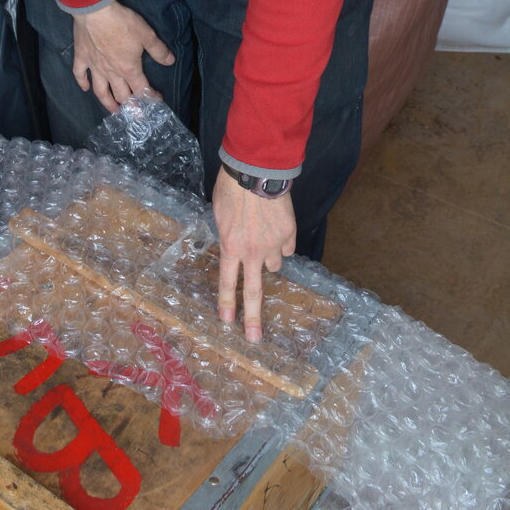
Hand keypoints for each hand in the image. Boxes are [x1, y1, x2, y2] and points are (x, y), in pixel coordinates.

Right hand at [71, 1, 173, 111]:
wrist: (96, 12)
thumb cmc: (123, 23)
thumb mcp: (147, 35)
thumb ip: (159, 50)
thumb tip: (170, 62)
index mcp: (129, 68)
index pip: (142, 88)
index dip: (150, 96)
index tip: (156, 99)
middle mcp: (112, 72)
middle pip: (121, 94)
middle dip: (130, 106)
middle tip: (135, 113)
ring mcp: (95, 66)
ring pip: (100, 91)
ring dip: (107, 103)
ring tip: (113, 110)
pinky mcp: (82, 57)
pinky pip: (80, 74)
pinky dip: (83, 83)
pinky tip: (86, 89)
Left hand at [213, 168, 295, 342]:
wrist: (256, 171)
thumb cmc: (231, 188)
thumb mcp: (219, 215)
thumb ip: (228, 236)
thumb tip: (235, 246)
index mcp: (230, 247)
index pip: (227, 281)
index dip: (227, 303)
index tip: (228, 322)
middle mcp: (253, 251)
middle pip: (253, 291)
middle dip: (253, 317)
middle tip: (254, 338)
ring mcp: (274, 244)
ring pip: (275, 264)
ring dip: (270, 259)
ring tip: (264, 240)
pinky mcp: (290, 233)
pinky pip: (288, 247)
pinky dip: (283, 242)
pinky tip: (277, 228)